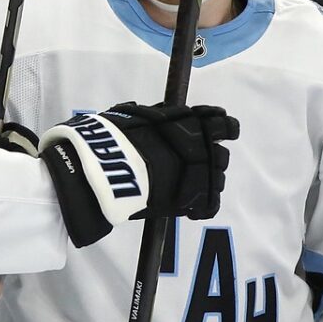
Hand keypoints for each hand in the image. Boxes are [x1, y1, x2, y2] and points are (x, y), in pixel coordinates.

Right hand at [37, 103, 238, 246]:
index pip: (218, 121)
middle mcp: (193, 147)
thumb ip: (149, 116)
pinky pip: (208, 204)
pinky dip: (202, 206)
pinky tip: (194, 208)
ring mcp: (192, 175)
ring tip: (193, 184)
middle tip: (202, 160)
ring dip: (209, 179)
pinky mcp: (185, 201)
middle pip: (221, 152)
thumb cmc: (105, 140)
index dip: (224, 125)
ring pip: (217, 178)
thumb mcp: (128, 117)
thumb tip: (154, 114)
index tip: (224, 128)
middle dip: (213, 155)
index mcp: (182, 122)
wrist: (98, 171)